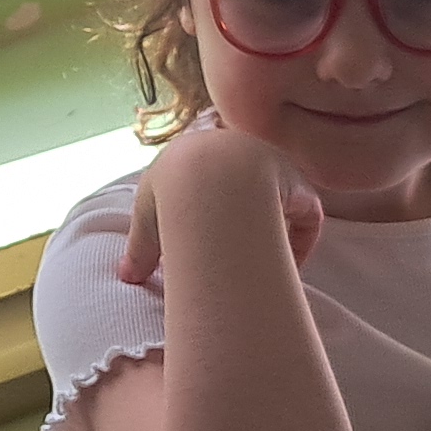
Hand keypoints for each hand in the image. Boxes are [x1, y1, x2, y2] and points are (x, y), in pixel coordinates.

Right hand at [119, 116, 323, 289]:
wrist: (205, 177)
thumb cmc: (168, 196)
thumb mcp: (145, 225)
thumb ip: (140, 251)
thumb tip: (125, 277)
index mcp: (201, 156)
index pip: (210, 176)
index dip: (211, 206)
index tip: (210, 233)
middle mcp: (238, 153)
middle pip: (250, 185)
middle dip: (248, 217)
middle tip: (241, 251)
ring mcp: (271, 164)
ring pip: (280, 198)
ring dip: (277, 230)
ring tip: (267, 261)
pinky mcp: (295, 181)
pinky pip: (306, 213)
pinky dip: (300, 240)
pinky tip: (290, 264)